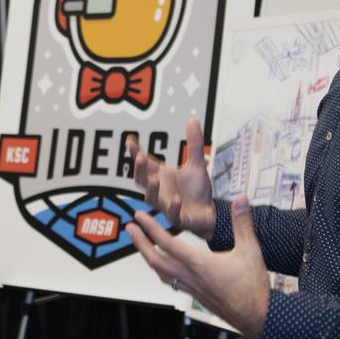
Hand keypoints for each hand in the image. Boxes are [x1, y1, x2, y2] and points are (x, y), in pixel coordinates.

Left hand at [125, 194, 269, 338]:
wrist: (256, 316)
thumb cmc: (253, 286)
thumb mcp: (250, 250)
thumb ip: (242, 223)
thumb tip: (241, 198)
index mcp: (199, 263)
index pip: (166, 243)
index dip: (150, 228)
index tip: (139, 217)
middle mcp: (189, 276)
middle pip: (155, 260)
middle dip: (139, 243)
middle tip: (129, 229)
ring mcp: (191, 288)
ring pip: (160, 272)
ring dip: (148, 257)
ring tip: (141, 245)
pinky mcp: (195, 295)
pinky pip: (170, 281)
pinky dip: (161, 270)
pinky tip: (162, 267)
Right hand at [129, 118, 214, 239]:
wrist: (210, 214)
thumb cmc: (198, 191)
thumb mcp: (198, 164)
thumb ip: (194, 144)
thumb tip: (192, 119)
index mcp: (161, 177)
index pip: (145, 164)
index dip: (136, 154)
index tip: (130, 141)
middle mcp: (160, 191)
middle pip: (142, 181)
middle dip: (139, 170)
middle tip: (140, 158)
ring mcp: (167, 206)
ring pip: (152, 200)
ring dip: (151, 190)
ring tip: (154, 179)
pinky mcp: (179, 219)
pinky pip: (172, 215)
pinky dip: (172, 208)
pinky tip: (176, 199)